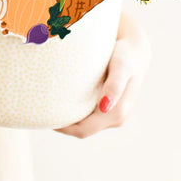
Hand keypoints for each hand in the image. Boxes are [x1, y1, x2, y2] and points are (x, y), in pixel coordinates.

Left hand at [54, 12, 150, 137]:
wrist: (136, 50)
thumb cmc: (126, 56)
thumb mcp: (121, 67)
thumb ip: (115, 85)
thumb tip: (104, 107)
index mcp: (117, 113)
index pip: (84, 130)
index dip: (65, 128)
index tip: (47, 117)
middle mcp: (116, 118)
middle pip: (84, 130)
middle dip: (65, 125)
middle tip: (44, 112)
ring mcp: (113, 114)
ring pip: (86, 124)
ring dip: (71, 118)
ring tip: (52, 106)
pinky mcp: (109, 107)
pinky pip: (89, 116)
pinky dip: (77, 111)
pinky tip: (66, 100)